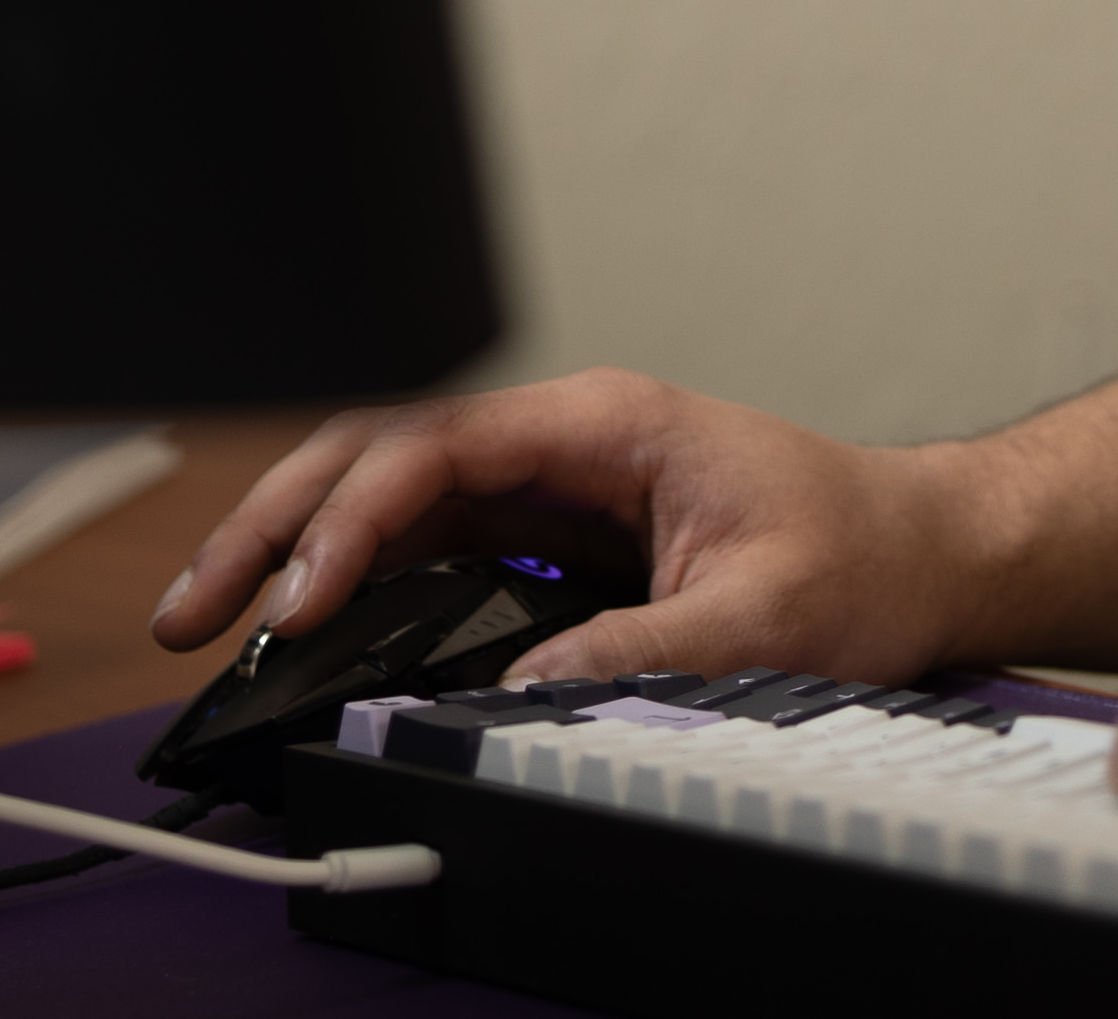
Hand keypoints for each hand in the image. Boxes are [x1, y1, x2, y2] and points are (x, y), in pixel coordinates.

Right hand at [148, 366, 995, 686]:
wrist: (925, 554)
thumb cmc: (863, 556)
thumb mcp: (764, 617)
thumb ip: (639, 653)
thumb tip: (521, 693)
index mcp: (602, 424)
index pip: (435, 449)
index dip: (350, 522)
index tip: (300, 602)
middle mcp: (559, 442)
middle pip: (380, 456)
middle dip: (275, 524)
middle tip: (193, 609)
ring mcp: (547, 486)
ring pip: (386, 497)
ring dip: (294, 552)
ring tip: (211, 621)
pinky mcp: (547, 536)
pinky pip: (425, 544)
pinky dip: (350, 582)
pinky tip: (298, 631)